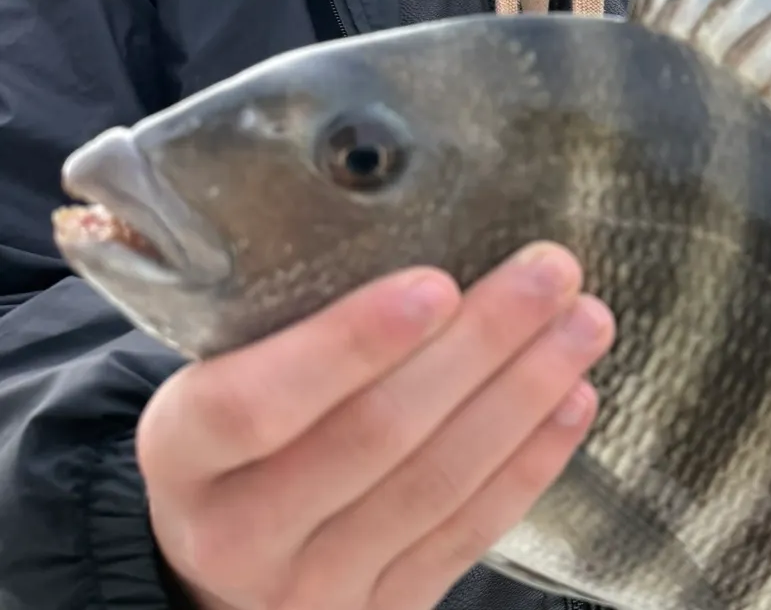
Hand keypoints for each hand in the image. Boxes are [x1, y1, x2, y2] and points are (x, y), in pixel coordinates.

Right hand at [137, 244, 613, 609]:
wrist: (221, 553)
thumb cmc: (240, 422)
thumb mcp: (226, 365)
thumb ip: (290, 311)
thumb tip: (409, 199)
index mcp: (183, 452)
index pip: (254, 404)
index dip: (349, 345)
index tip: (436, 283)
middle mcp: (237, 533)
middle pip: (372, 437)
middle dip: (479, 344)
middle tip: (554, 270)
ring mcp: (310, 589)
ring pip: (434, 486)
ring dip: (524, 395)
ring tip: (586, 323)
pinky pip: (464, 536)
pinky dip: (529, 464)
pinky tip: (574, 399)